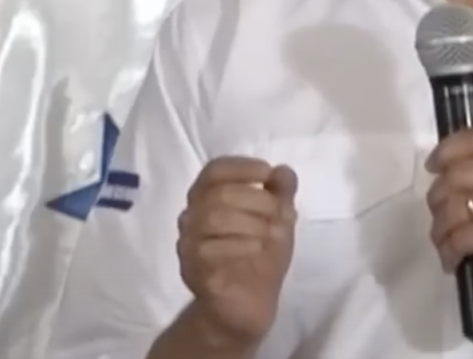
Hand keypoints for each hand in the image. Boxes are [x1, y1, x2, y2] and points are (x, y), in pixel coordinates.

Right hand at [177, 158, 297, 348]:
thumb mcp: (278, 220)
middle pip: (216, 194)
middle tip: (280, 214)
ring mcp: (189, 245)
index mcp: (210, 199)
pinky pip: (208, 250)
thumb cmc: (259, 256)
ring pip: (211, 218)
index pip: (213, 171)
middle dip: (255, 199)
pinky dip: (240, 245)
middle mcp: (192, 218)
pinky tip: (258, 249)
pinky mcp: (192, 270)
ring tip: (275, 233)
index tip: (267, 173)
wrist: (248, 305)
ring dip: (250, 221)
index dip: (240, 167)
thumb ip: (282, 194)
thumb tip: (284, 171)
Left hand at [425, 129, 472, 317]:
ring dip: (441, 229)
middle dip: (438, 199)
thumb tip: (441, 163)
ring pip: (453, 206)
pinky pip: (458, 237)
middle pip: (456, 173)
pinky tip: (455, 259)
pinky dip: (450, 251)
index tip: (433, 167)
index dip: (446, 150)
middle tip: (442, 219)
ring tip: (447, 242)